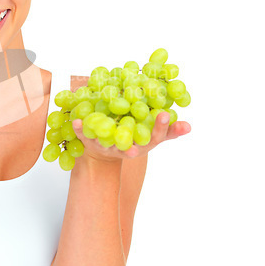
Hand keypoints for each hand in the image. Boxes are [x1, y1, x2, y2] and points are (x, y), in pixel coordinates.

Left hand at [71, 111, 190, 161]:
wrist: (102, 152)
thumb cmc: (129, 137)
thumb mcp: (148, 134)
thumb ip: (166, 130)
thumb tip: (188, 126)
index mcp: (141, 143)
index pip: (155, 137)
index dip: (160, 127)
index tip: (166, 113)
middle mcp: (127, 147)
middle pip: (137, 142)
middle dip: (144, 131)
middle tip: (153, 116)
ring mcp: (108, 146)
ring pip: (110, 142)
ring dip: (108, 134)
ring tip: (107, 126)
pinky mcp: (90, 143)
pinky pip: (84, 136)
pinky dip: (79, 129)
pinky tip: (76, 121)